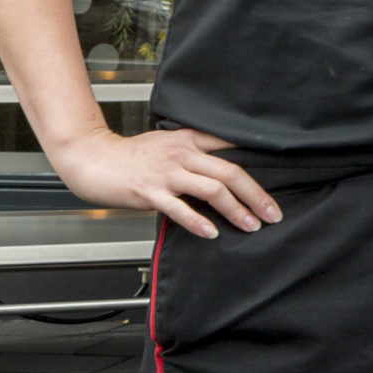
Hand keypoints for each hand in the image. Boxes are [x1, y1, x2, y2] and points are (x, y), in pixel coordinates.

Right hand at [51, 126, 278, 239]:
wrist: (93, 159)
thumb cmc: (130, 155)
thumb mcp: (166, 144)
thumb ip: (193, 153)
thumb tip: (221, 173)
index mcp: (189, 139)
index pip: (231, 146)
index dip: (258, 161)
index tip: (278, 176)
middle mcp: (182, 153)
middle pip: (230, 172)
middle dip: (256, 195)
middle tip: (272, 213)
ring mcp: (166, 173)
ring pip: (212, 190)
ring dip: (236, 210)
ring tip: (251, 225)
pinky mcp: (149, 191)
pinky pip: (180, 208)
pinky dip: (198, 222)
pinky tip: (211, 233)